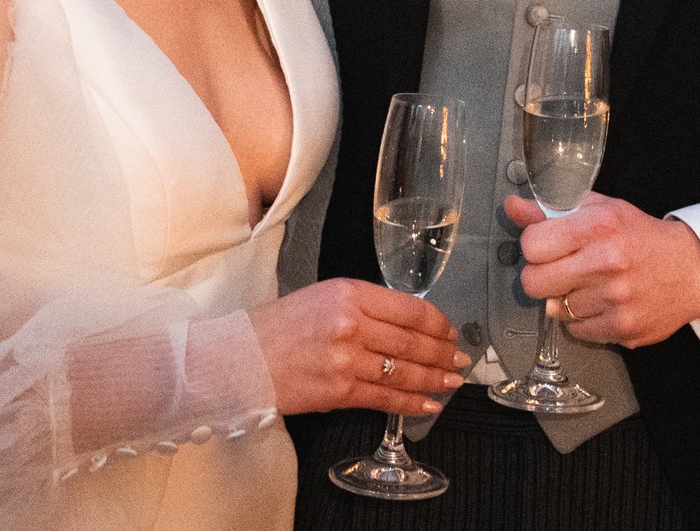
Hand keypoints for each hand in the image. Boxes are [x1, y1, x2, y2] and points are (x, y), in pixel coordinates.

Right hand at [247, 279, 468, 418]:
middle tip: (460, 359)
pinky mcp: (338, 391)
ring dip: (433, 379)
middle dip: (442, 353)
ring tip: (452, 382)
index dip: (437, 323)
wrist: (239, 358)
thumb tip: (405, 326)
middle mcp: (350, 323)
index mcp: (348, 293)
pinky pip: (384, 399)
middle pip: (411, 341)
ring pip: (403, 371)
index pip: (408, 308)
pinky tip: (428, 404)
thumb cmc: (277, 327)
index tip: (450, 331)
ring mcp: (345, 359)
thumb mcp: (322, 297)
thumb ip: (362, 307)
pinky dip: (410, 403)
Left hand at [505, 193, 699, 349]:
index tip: (545, 246)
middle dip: (541, 276)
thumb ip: (552, 209)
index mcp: (598, 227)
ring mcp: (615, 300)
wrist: (692, 268)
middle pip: (534, 283)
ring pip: (555, 310)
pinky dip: (584, 319)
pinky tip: (602, 302)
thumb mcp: (600, 209)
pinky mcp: (622, 329)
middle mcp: (606, 263)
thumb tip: (512, 207)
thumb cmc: (641, 236)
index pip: (532, 245)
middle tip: (560, 270)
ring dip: (567, 299)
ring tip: (591, 284)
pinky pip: (577, 331)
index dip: (534, 246)